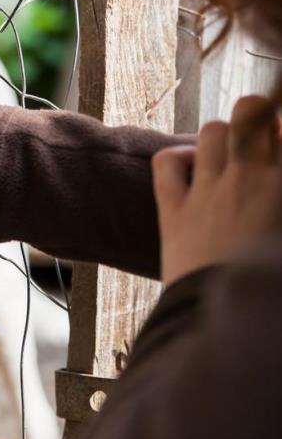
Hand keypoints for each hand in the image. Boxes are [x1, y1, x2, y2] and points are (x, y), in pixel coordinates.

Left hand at [153, 95, 281, 285]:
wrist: (231, 326)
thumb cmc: (272, 289)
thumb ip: (279, 198)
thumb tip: (272, 182)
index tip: (280, 143)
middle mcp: (251, 181)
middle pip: (252, 112)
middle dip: (257, 113)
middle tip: (259, 138)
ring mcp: (209, 193)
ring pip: (213, 131)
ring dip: (221, 137)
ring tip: (227, 158)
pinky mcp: (173, 211)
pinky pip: (167, 162)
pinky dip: (178, 159)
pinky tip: (192, 172)